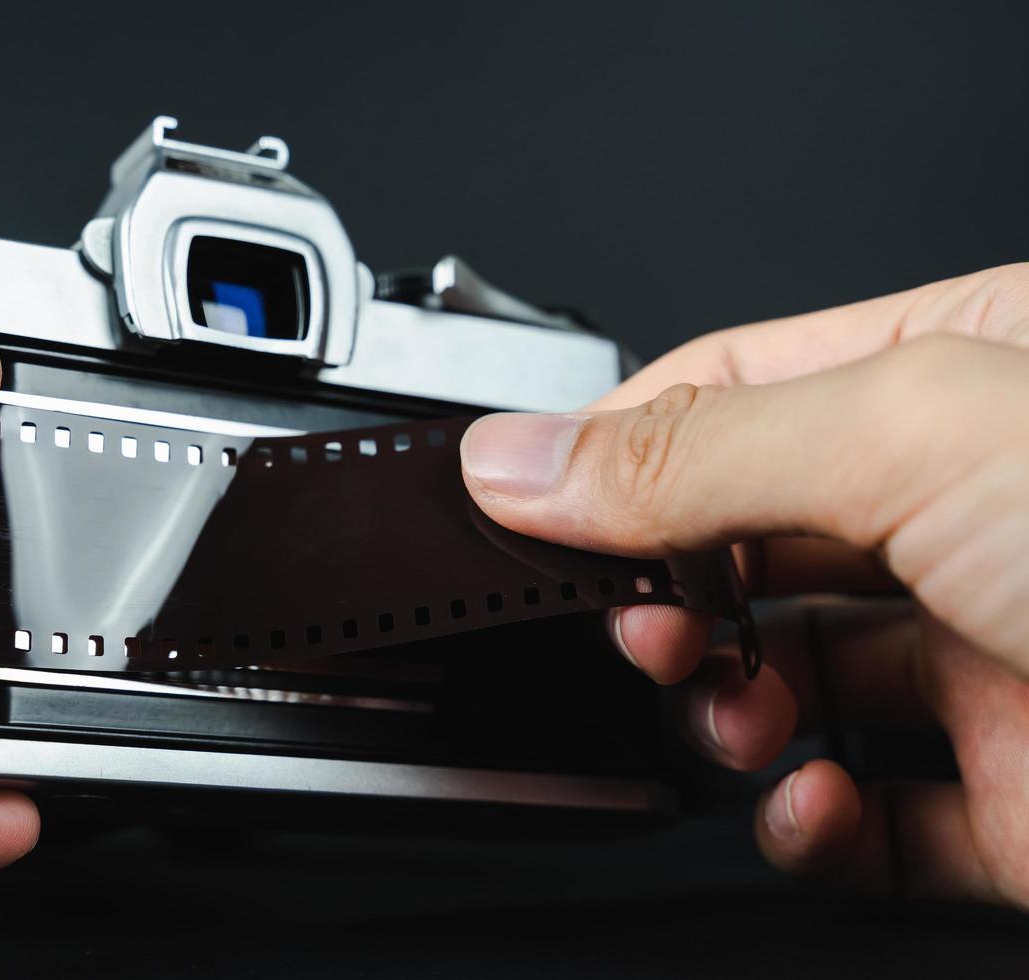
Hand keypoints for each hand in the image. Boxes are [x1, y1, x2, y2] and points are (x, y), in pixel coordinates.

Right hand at [461, 264, 1028, 908]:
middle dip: (666, 593)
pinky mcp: (1020, 792)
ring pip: (793, 684)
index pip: (732, 388)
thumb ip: (697, 450)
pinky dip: (807, 830)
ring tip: (725, 712)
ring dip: (726, 712)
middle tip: (640, 621)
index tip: (522, 502)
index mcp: (960, 372)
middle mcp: (970, 510)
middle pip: (743, 542)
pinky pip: (872, 822)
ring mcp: (994, 654)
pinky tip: (805, 810)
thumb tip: (515, 459)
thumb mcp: (917, 435)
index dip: (617, 447)